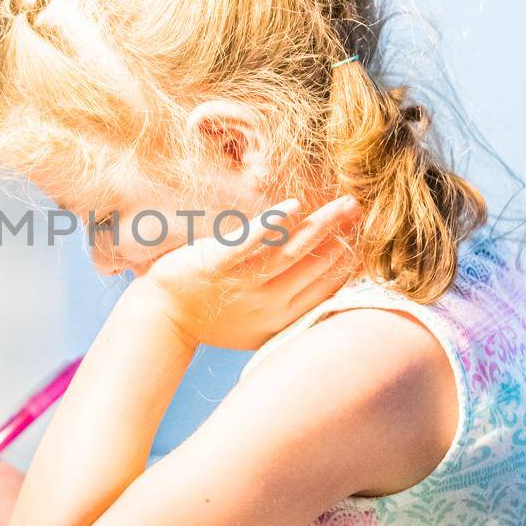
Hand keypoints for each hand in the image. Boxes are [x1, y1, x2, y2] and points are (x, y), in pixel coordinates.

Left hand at [136, 195, 361, 349]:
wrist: (160, 318)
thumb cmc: (209, 314)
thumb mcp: (255, 321)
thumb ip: (286, 303)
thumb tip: (322, 282)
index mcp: (279, 317)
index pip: (323, 286)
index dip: (346, 261)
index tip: (365, 237)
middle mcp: (266, 303)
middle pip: (313, 265)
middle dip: (340, 235)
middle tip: (359, 208)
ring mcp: (241, 284)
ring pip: (290, 253)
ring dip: (320, 226)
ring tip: (344, 204)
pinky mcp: (215, 265)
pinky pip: (249, 244)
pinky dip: (272, 226)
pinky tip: (293, 208)